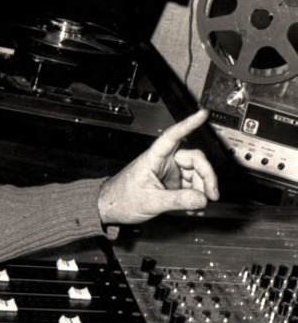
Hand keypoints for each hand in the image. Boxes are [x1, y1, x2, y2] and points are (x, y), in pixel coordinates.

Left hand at [98, 109, 218, 224]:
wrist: (111, 207)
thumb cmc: (122, 198)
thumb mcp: (151, 201)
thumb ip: (178, 200)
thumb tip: (201, 198)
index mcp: (153, 158)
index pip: (172, 136)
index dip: (187, 124)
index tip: (201, 115)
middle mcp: (163, 162)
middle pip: (194, 159)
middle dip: (206, 175)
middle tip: (211, 194)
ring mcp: (168, 172)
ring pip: (195, 173)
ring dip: (202, 189)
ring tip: (199, 205)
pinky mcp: (171, 183)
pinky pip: (190, 185)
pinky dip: (196, 196)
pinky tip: (195, 206)